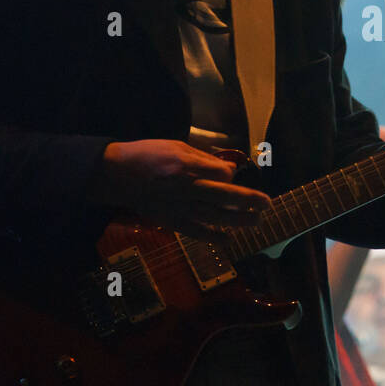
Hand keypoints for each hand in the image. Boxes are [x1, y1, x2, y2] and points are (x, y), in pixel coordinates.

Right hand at [92, 139, 270, 233]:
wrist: (117, 175)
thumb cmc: (148, 155)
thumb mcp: (177, 146)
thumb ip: (204, 159)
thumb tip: (229, 169)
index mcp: (186, 166)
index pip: (221, 174)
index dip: (231, 175)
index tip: (231, 174)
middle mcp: (185, 188)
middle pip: (224, 196)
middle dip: (248, 200)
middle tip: (267, 204)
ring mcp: (178, 207)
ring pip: (215, 217)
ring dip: (238, 221)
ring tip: (256, 221)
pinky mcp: (170, 221)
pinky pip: (195, 232)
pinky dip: (213, 237)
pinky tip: (228, 240)